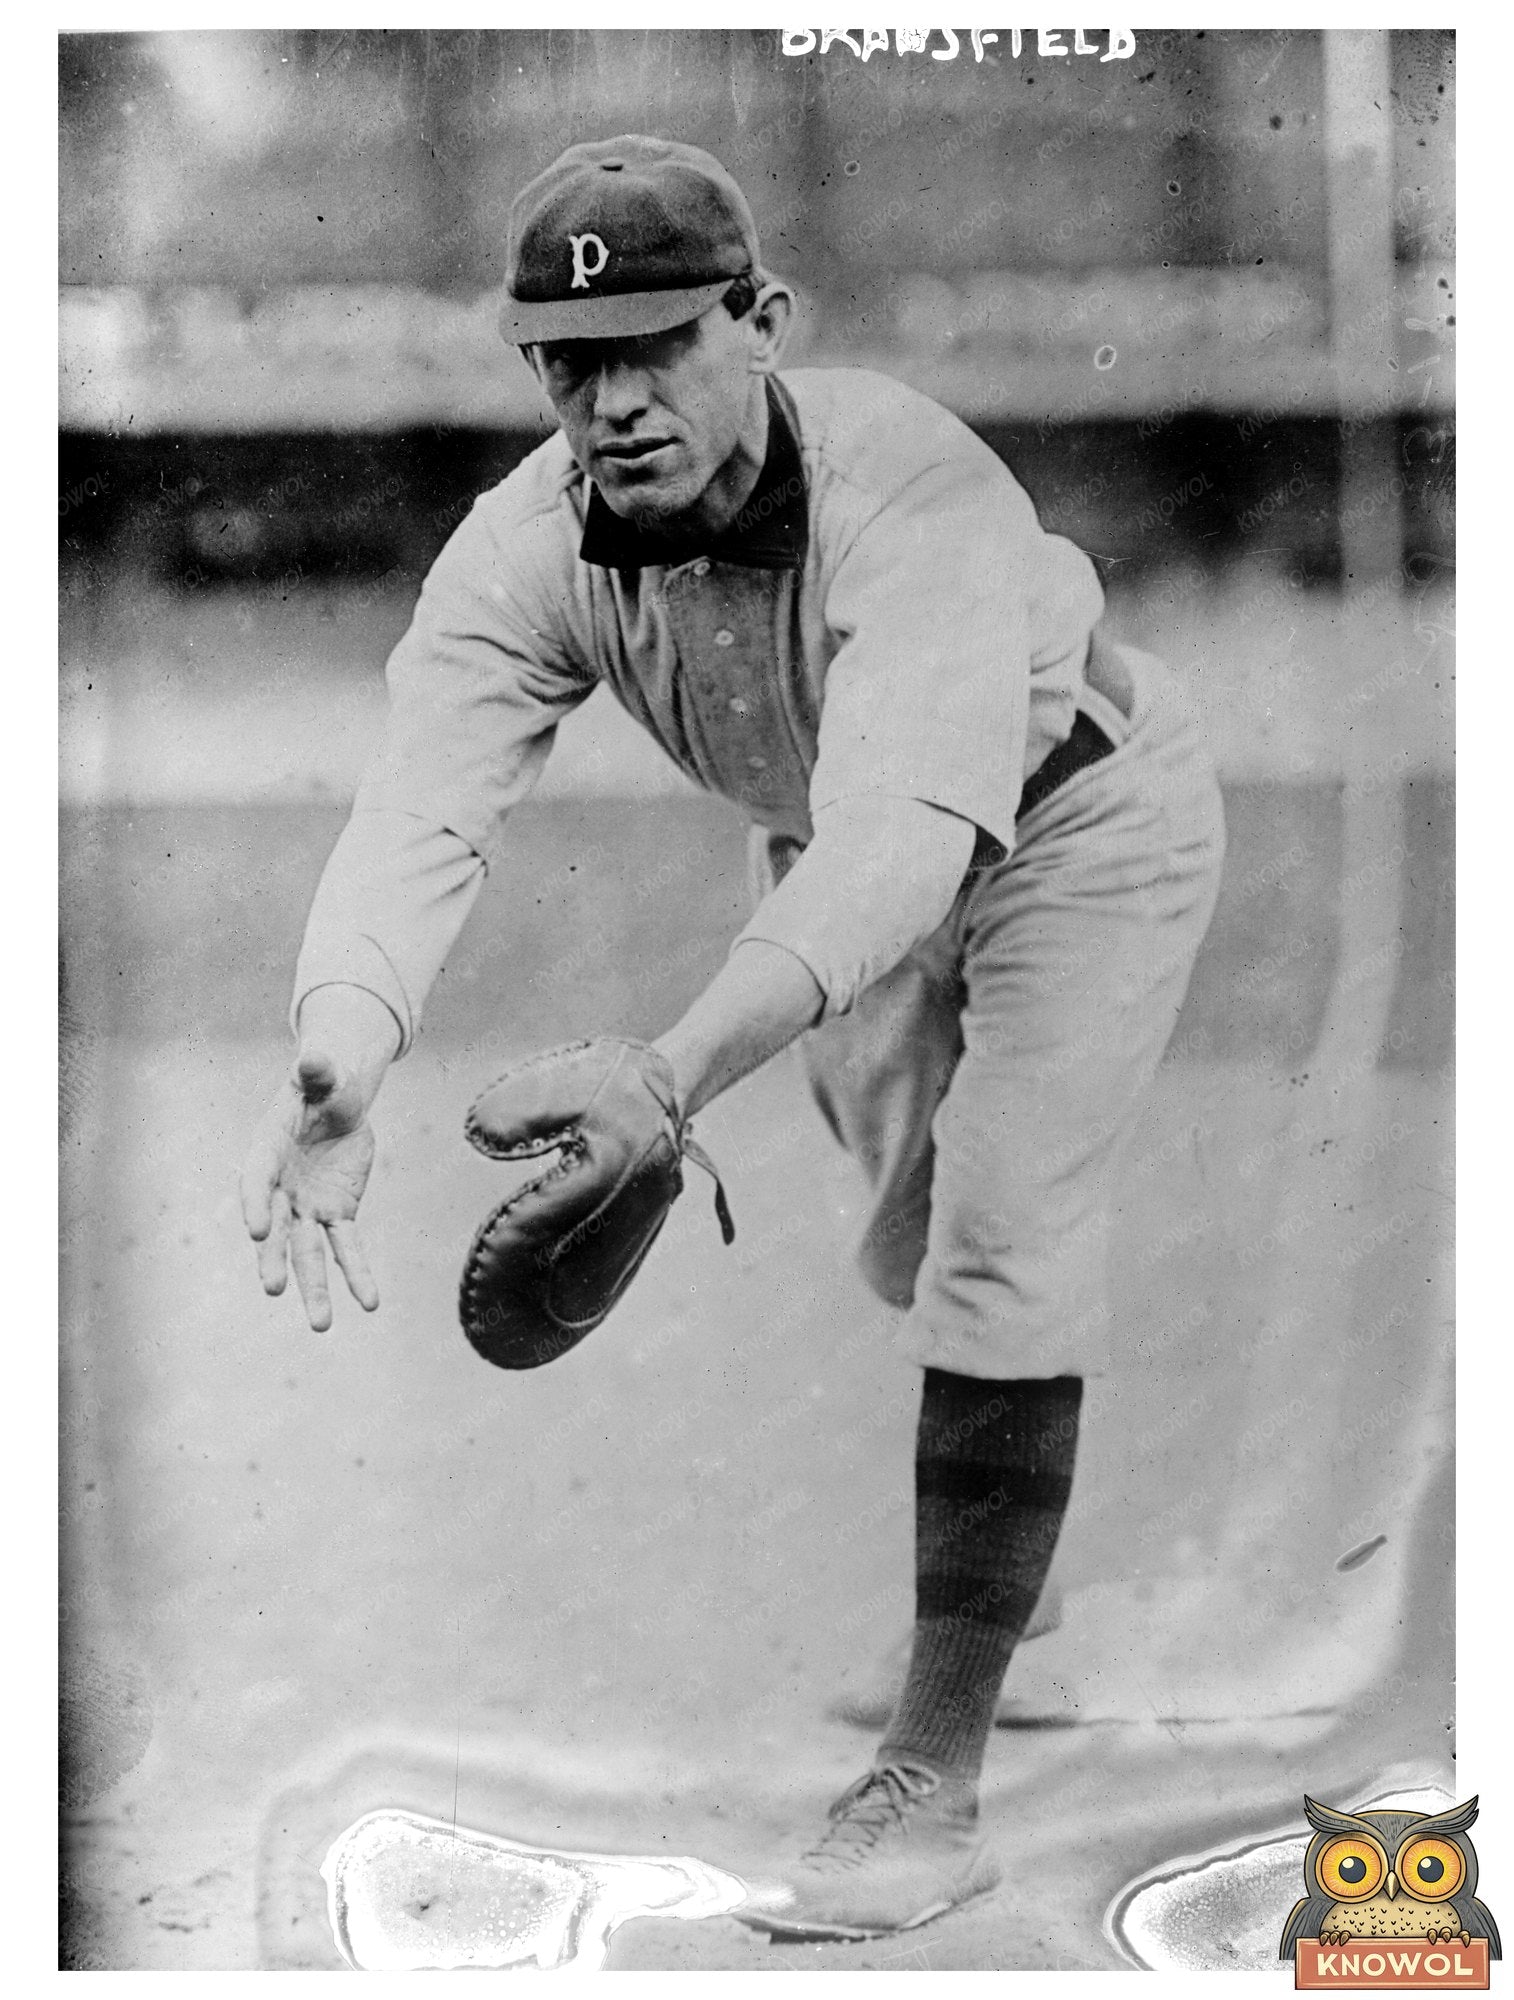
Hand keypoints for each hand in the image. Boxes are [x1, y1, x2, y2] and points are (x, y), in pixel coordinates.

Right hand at [241, 1052, 380, 1330]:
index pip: (256, 1181)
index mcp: (267, 1151)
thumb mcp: (321, 1072)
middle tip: (272, 1289)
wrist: (339, 1098)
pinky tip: (370, 1303)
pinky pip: (348, 1247)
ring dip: (315, 1288)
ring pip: (309, 1253)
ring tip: (321, 1326)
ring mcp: (307, 1206)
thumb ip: (316, 1070)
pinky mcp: (338, 1213)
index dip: (254, 1205)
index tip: (254, 1231)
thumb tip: (315, 1055)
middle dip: (274, 1259)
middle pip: (275, 1230)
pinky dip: (358, 1274)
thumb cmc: (323, 1081)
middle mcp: (281, 1188)